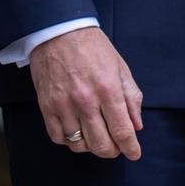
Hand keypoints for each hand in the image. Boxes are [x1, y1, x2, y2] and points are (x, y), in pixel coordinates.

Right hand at [29, 26, 142, 159]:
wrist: (59, 31)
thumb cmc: (92, 46)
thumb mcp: (120, 66)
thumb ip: (131, 96)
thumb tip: (137, 124)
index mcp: (108, 88)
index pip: (122, 129)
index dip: (130, 147)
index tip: (135, 153)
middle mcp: (86, 101)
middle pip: (101, 144)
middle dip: (112, 151)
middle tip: (116, 147)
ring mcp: (64, 106)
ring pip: (79, 145)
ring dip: (91, 146)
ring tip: (97, 136)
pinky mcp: (47, 108)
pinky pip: (59, 138)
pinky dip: (70, 141)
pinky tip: (78, 132)